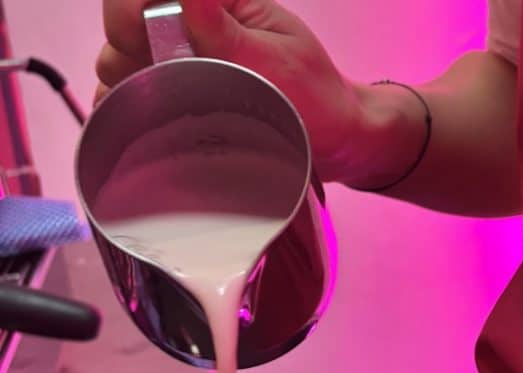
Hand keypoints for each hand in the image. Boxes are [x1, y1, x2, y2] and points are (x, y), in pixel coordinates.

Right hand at [97, 0, 412, 183]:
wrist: (334, 143)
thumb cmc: (317, 98)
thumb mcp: (276, 62)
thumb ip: (225, 31)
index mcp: (222, 2)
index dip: (131, 11)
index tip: (139, 39)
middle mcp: (196, 25)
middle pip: (126, 22)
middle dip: (128, 48)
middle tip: (158, 81)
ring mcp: (183, 60)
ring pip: (122, 58)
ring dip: (130, 82)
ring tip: (160, 107)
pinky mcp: (179, 95)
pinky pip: (133, 94)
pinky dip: (129, 107)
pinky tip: (144, 122)